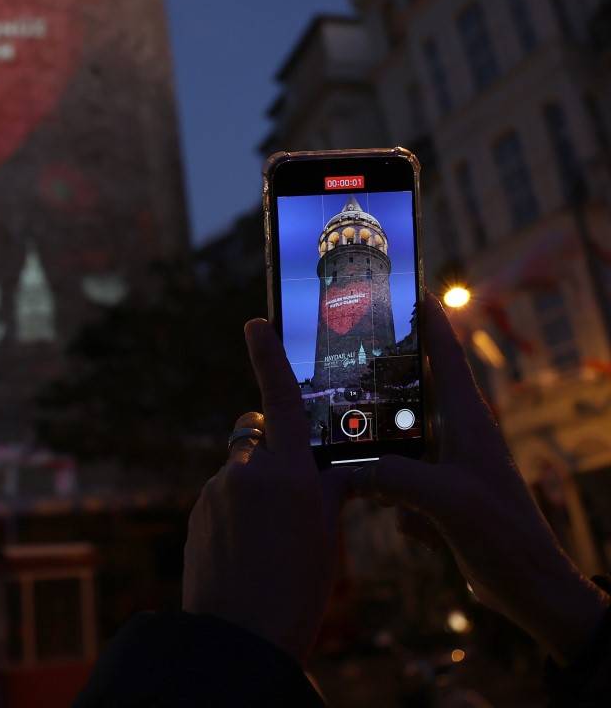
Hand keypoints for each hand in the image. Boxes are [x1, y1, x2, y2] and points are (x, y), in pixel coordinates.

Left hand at [182, 318, 343, 662]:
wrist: (241, 638)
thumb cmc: (299, 589)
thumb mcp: (327, 535)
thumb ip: (330, 490)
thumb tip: (336, 468)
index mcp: (288, 473)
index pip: (279, 398)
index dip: (267, 356)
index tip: (255, 323)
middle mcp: (247, 472)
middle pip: (255, 434)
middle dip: (269, 446)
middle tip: (290, 487)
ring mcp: (217, 492)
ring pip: (239, 470)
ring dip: (253, 488)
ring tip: (270, 540)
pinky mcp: (198, 513)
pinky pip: (221, 497)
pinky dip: (235, 512)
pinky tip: (247, 551)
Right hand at [348, 293, 608, 663]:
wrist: (532, 589)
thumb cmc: (502, 535)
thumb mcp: (445, 502)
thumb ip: (393, 478)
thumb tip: (347, 468)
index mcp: (466, 418)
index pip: (445, 351)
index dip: (426, 316)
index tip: (404, 285)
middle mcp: (456, 433)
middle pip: (412, 388)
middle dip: (380, 378)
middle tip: (340, 360)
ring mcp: (448, 464)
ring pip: (399, 437)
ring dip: (378, 447)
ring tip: (344, 445)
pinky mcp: (440, 495)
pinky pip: (400, 480)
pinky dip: (391, 497)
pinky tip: (401, 525)